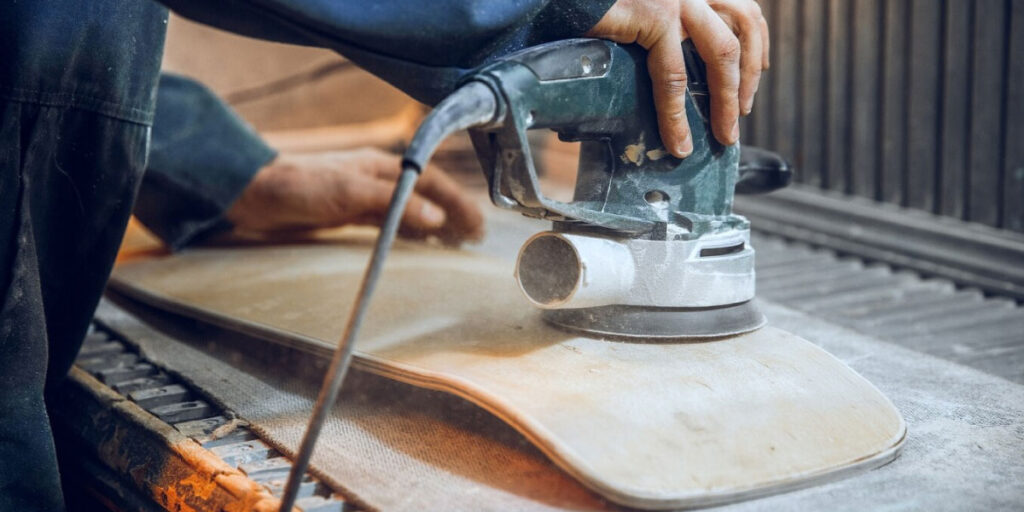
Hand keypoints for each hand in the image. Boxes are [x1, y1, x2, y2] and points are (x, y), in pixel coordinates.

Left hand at [226, 148, 483, 244]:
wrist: (253, 194)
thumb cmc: (298, 186)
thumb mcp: (351, 194)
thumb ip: (395, 205)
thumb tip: (438, 219)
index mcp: (381, 166)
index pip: (432, 182)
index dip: (458, 203)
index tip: (477, 225)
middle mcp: (375, 178)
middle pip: (425, 196)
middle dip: (453, 215)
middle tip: (474, 238)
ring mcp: (362, 196)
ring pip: (409, 210)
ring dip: (434, 225)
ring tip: (454, 244)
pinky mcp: (347, 213)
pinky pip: (389, 223)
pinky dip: (408, 233)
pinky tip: (415, 245)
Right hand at [587, 0, 769, 156]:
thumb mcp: (642, 7)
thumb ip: (663, 24)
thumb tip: (675, 62)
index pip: (743, 8)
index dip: (757, 43)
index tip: (758, 73)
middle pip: (742, 29)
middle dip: (746, 79)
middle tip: (740, 116)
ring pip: (722, 53)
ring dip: (726, 99)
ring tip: (723, 133)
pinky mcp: (654, 16)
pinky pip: (674, 75)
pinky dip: (677, 113)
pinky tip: (677, 137)